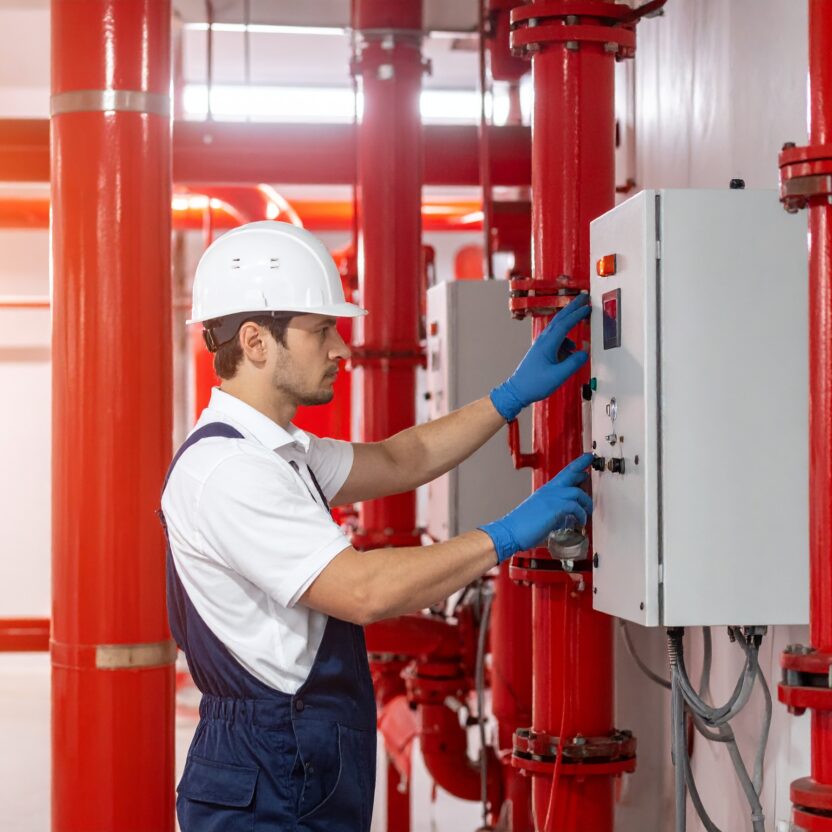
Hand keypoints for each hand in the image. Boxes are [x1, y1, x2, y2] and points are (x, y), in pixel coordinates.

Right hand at [478, 453, 593, 562]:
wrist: (510, 531)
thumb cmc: (523, 526)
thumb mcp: (542, 515)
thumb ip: (555, 514)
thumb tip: (566, 520)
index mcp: (545, 491)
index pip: (563, 474)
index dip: (575, 465)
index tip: (584, 460)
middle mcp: (549, 491)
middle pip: (569, 471)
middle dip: (581, 464)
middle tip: (590, 459)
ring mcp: (552, 498)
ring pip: (577, 491)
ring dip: (586, 502)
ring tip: (588, 511)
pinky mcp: (555, 507)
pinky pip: (575, 506)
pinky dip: (581, 514)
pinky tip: (580, 522)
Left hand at [489, 293, 590, 421]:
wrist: (517, 391)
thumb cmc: (534, 384)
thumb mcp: (559, 376)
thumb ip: (574, 363)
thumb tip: (584, 352)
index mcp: (547, 344)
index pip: (565, 324)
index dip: (577, 314)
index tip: (588, 306)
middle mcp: (543, 340)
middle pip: (559, 319)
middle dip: (572, 307)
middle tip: (583, 297)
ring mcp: (541, 345)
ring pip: (558, 329)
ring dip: (569, 322)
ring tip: (580, 320)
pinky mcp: (541, 351)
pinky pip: (556, 340)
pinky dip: (566, 340)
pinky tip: (570, 350)